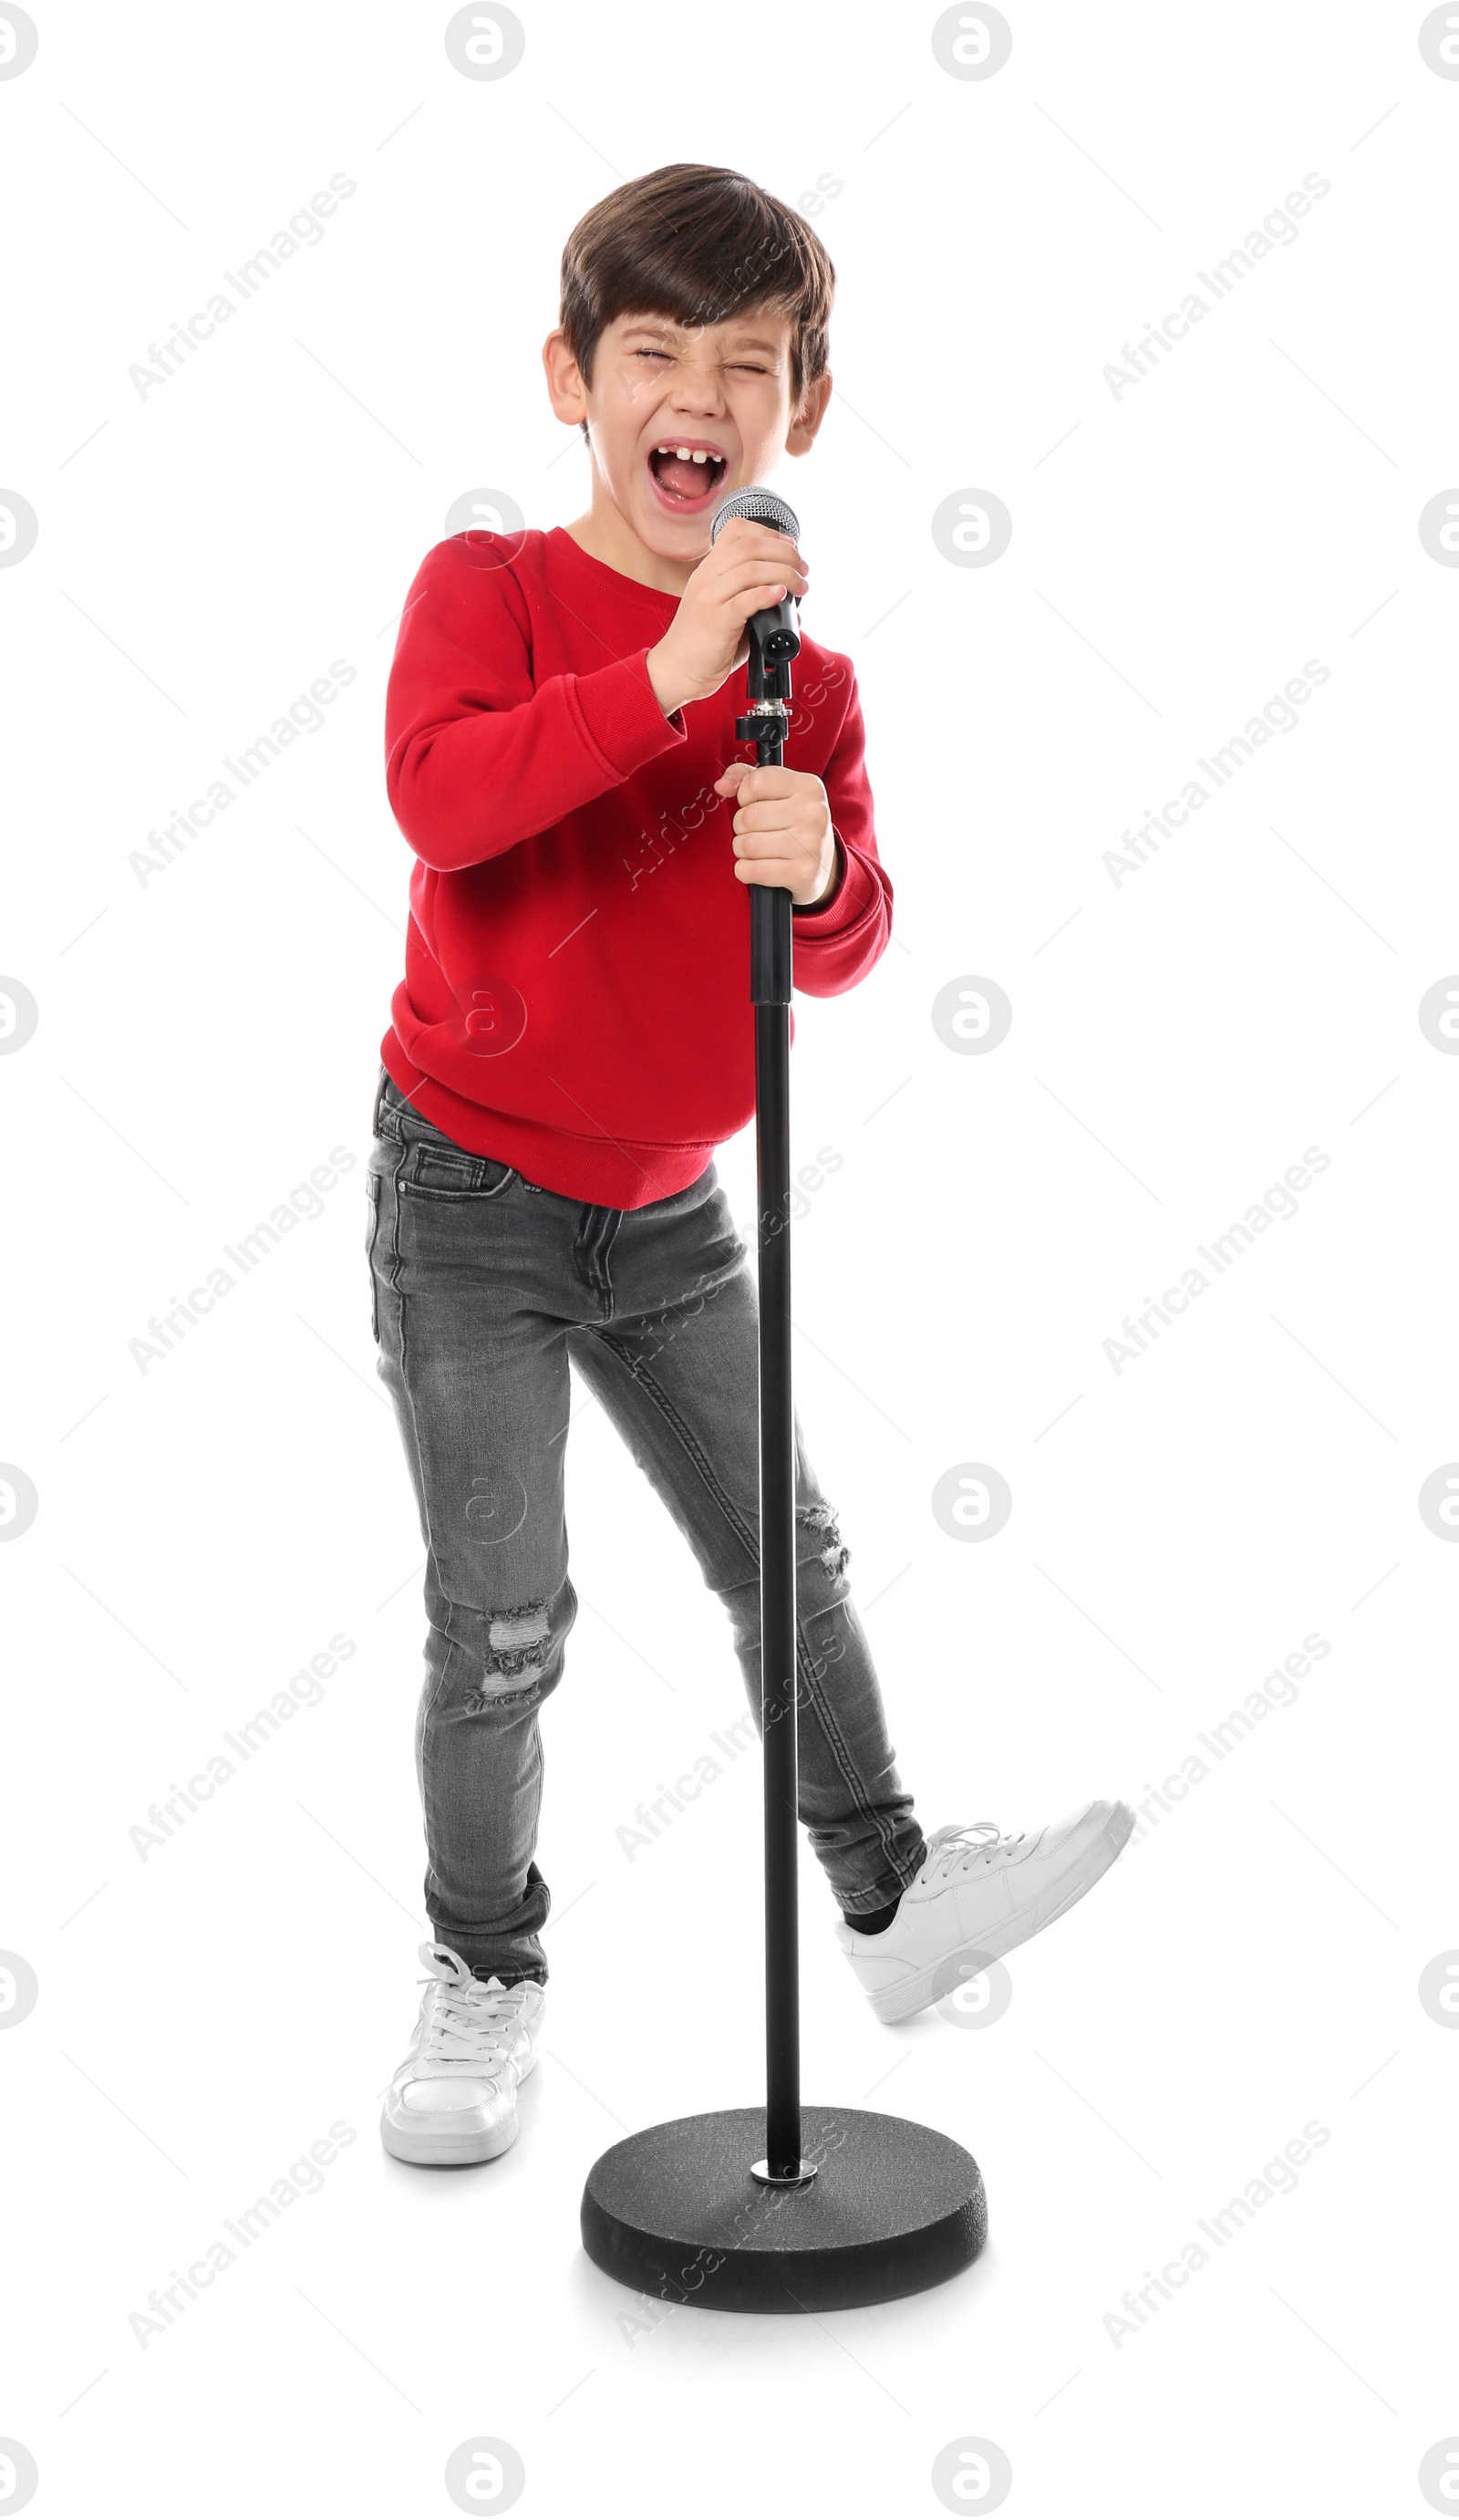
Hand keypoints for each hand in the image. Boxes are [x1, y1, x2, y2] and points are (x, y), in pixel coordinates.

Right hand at [647, 515, 809, 716]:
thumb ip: (753, 600)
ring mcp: (709, 598)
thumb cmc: (704, 644)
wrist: (676, 670)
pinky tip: (780, 595)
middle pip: (750, 546)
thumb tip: (793, 605)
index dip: (769, 533)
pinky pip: (743, 600)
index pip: (737, 530)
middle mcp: (707, 578)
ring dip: (783, 573)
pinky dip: (765, 594)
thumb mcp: (725, 610)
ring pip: (750, 569)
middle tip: (802, 570)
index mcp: (709, 569)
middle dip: (785, 553)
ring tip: (800, 586)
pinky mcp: (715, 622)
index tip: (790, 547)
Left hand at [712, 759, 838, 905]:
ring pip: (747, 845)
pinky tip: (757, 866)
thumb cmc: (793, 823)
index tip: (754, 804)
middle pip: (748, 817)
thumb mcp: (778, 792)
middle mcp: (813, 813)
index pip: (755, 783)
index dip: (744, 796)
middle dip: (740, 827)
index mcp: (808, 786)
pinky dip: (745, 871)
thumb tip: (722, 785)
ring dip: (742, 850)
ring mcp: (811, 844)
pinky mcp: (803, 873)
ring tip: (756, 849)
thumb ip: (747, 779)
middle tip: (754, 831)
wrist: (821, 864)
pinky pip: (753, 871)